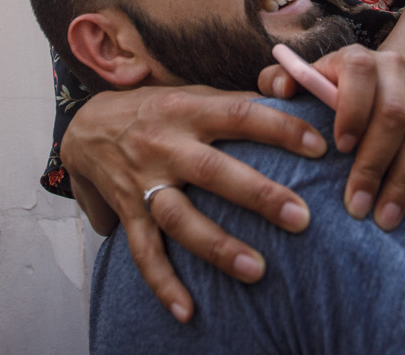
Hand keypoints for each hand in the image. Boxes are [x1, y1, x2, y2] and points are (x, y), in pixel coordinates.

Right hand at [60, 85, 327, 321]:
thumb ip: (236, 100)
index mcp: (188, 109)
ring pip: (180, 217)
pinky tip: (187, 312)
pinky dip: (163, 283)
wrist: (86, 127)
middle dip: (257, 195)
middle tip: (300, 216)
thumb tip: (289, 94)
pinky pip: (144, 252)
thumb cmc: (157, 109)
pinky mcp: (127, 212)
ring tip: (257, 271)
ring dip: (217, 246)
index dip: (278, 128)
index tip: (318, 147)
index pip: (239, 115)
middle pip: (213, 172)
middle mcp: (165, 145)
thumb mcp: (192, 92)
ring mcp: (144, 181)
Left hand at [260, 45, 404, 231]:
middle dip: (375, 165)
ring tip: (386, 217)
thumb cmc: (335, 90)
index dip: (352, 111)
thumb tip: (281, 87)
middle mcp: (396, 67)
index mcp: (358, 58)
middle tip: (358, 207)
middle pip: (394, 114)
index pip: (360, 73)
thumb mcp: (306, 81)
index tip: (340, 150)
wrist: (388, 77)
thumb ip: (281, 81)